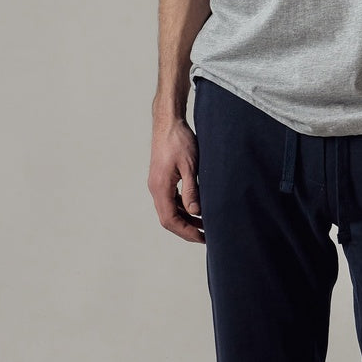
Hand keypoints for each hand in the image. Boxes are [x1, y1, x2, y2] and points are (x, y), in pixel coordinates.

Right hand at [148, 116, 204, 243]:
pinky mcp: (162, 179)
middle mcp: (155, 188)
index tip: (202, 238)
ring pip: (169, 210)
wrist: (168, 122)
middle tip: (206, 237)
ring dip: (185, 220)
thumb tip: (196, 212)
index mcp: (160, 187)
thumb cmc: (179, 140)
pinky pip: (171, 200)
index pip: (170, 220)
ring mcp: (157, 184)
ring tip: (205, 226)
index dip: (186, 232)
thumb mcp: (190, 165)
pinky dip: (183, 209)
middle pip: (168, 219)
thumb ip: (192, 190)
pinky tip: (196, 210)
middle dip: (186, 230)